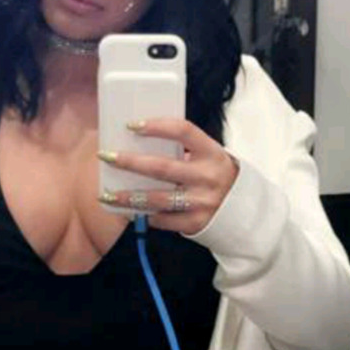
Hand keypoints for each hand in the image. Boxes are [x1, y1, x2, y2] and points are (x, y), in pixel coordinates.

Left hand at [99, 116, 238, 233]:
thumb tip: (140, 142)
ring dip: (128, 197)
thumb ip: (185, 150)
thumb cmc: (216, 176)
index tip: (131, 125)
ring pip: (157, 199)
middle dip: (129, 162)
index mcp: (212, 153)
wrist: (244, 211)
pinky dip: (144, 216)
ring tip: (106, 195)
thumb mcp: (209, 157)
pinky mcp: (195, 223)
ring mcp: (201, 202)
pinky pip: (162, 219)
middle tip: (106, 156)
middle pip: (161, 167)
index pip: (183, 131)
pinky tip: (129, 212)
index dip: (156, 126)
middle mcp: (207, 177)